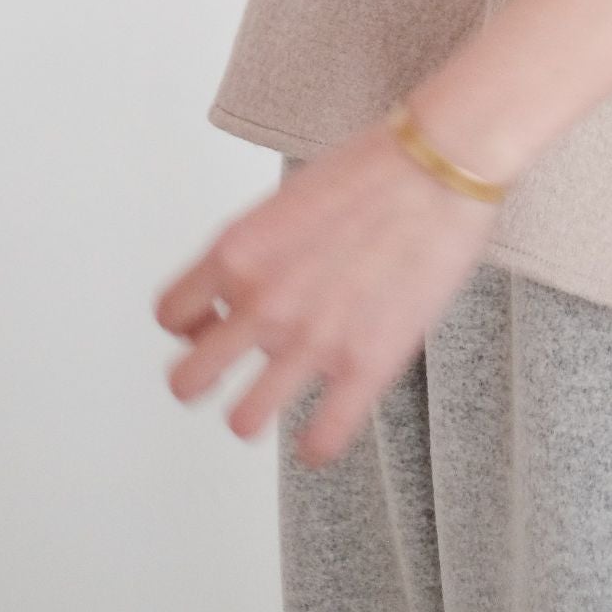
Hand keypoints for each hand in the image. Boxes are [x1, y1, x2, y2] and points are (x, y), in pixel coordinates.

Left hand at [154, 116, 502, 462]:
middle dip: (203, 380)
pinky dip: (317, 445)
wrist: (439, 165)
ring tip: (272, 401)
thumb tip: (251, 288)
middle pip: (188, 381)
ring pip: (242, 421)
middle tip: (227, 372)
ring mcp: (310, 340)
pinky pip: (320, 441)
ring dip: (254, 414)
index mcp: (236, 252)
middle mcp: (262, 302)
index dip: (189, 324)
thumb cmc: (373, 168)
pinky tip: (322, 430)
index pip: (171, 315)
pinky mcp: (364, 366)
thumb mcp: (287, 198)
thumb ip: (257, 251)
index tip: (209, 325)